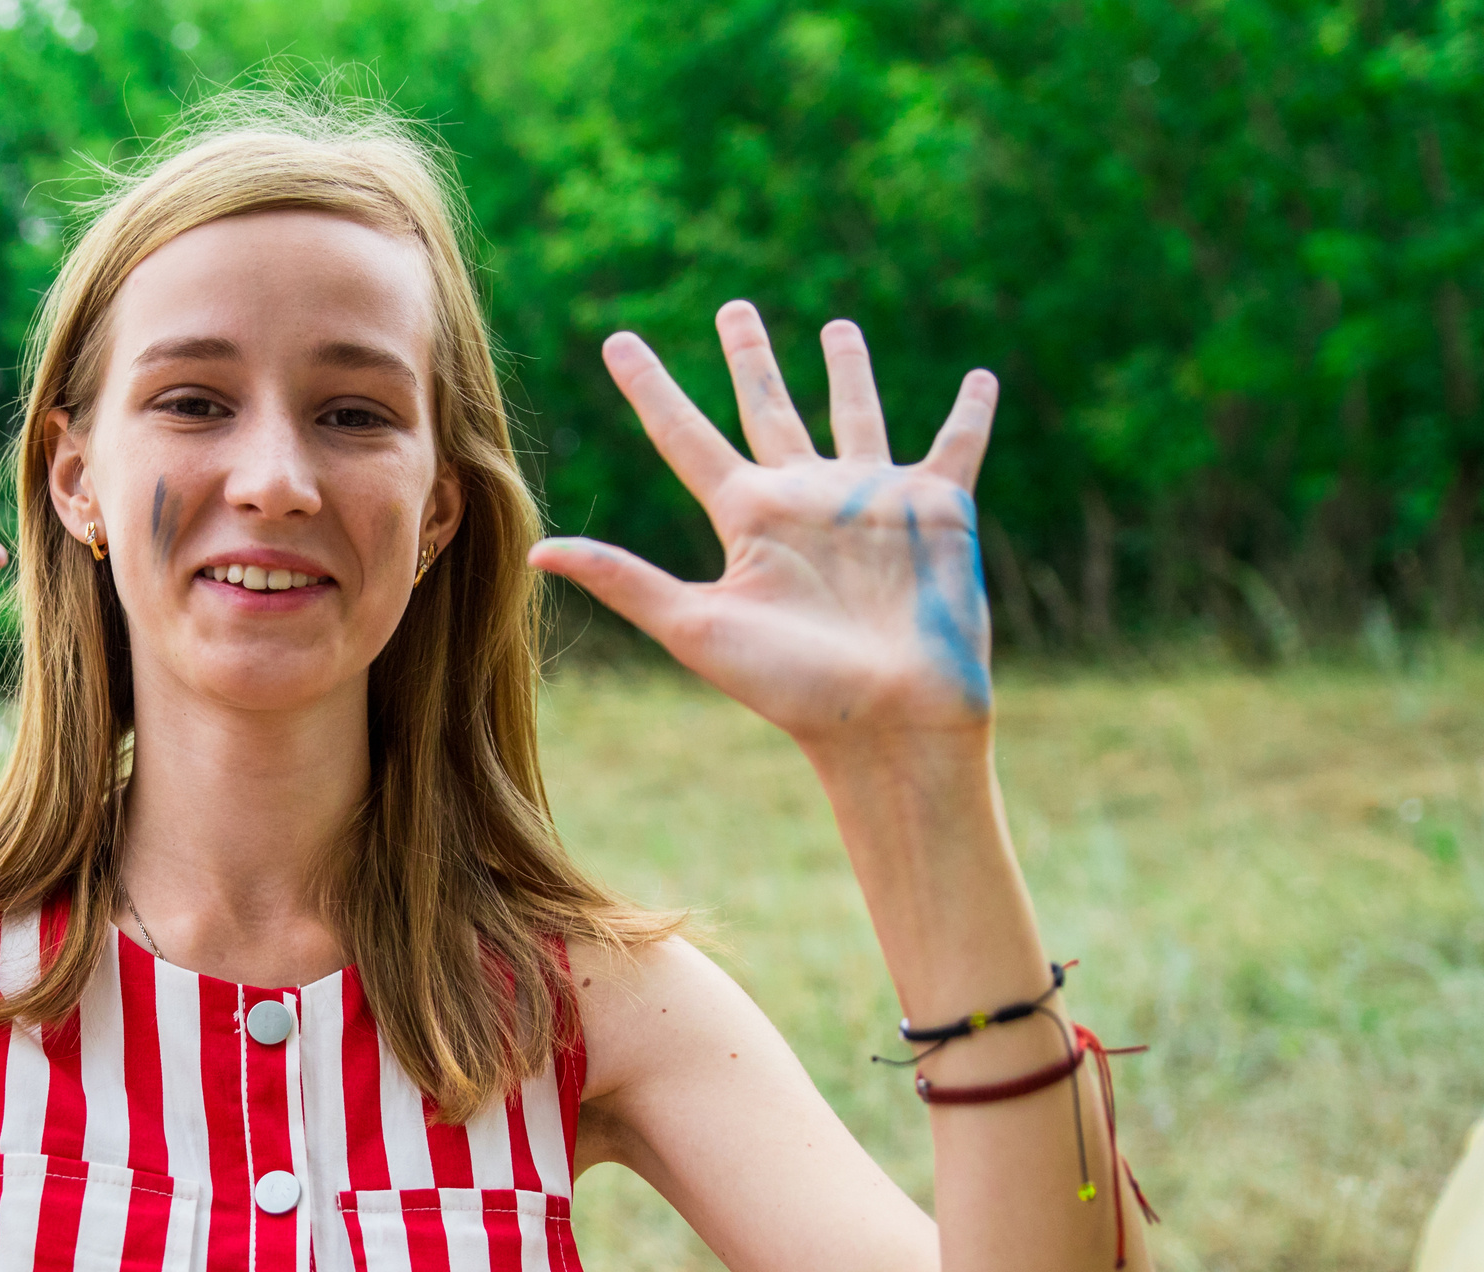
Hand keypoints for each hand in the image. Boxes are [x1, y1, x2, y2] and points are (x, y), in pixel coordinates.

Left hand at [531, 302, 1000, 749]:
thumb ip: (625, 581)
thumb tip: (537, 553)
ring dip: (850, 369)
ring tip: (839, 326)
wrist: (887, 720)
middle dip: (750, 357)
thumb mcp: (696, 627)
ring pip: (856, 412)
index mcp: (746, 517)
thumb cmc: (791, 687)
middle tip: (733, 306)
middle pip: (767, 407)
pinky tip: (981, 378)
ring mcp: (870, 499)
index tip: (616, 341)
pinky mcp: (936, 506)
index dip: (649, 387)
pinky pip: (956, 445)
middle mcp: (803, 498)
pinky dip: (971, 411)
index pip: (684, 435)